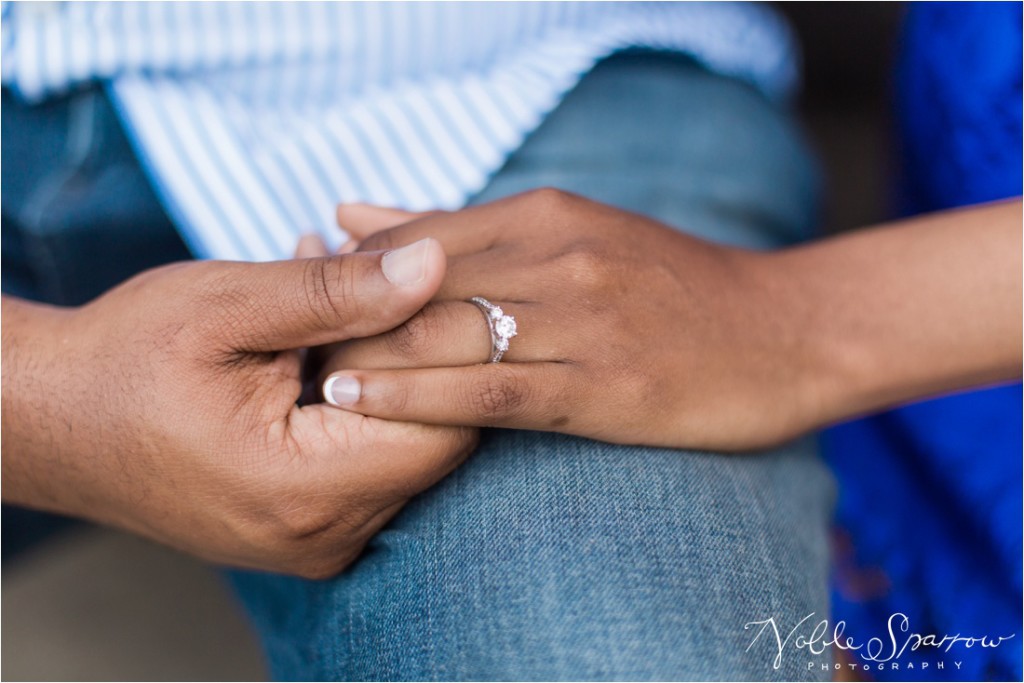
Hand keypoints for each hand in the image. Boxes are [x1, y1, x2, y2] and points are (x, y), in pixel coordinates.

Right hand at [1, 240, 476, 577]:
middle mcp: (325, 535)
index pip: (447, 423)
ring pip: (409, 442)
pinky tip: (327, 335)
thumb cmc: (124, 358)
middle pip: (435, 435)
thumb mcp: (229, 306)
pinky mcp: (312, 526)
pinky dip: (365, 391)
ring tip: (343, 295)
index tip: (430, 280)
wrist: (49, 420)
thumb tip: (434, 264)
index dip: (451, 346)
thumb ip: (338, 292)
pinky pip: (373, 456)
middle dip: (420, 347)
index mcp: (306, 491)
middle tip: (381, 272)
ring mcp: (319, 541)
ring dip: (389, 363)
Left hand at [316, 189, 826, 451]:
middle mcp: (559, 259)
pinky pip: (493, 391)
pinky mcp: (603, 388)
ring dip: (366, 353)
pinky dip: (420, 393)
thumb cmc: (675, 287)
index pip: (416, 239)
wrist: (785, 331)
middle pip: (419, 285)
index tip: (303, 306)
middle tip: (285, 350)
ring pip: (445, 334)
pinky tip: (364, 399)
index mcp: (549, 215)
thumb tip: (356, 212)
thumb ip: (463, 227)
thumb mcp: (573, 234)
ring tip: (301, 377)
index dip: (349, 274)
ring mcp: (582, 323)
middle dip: (345, 317)